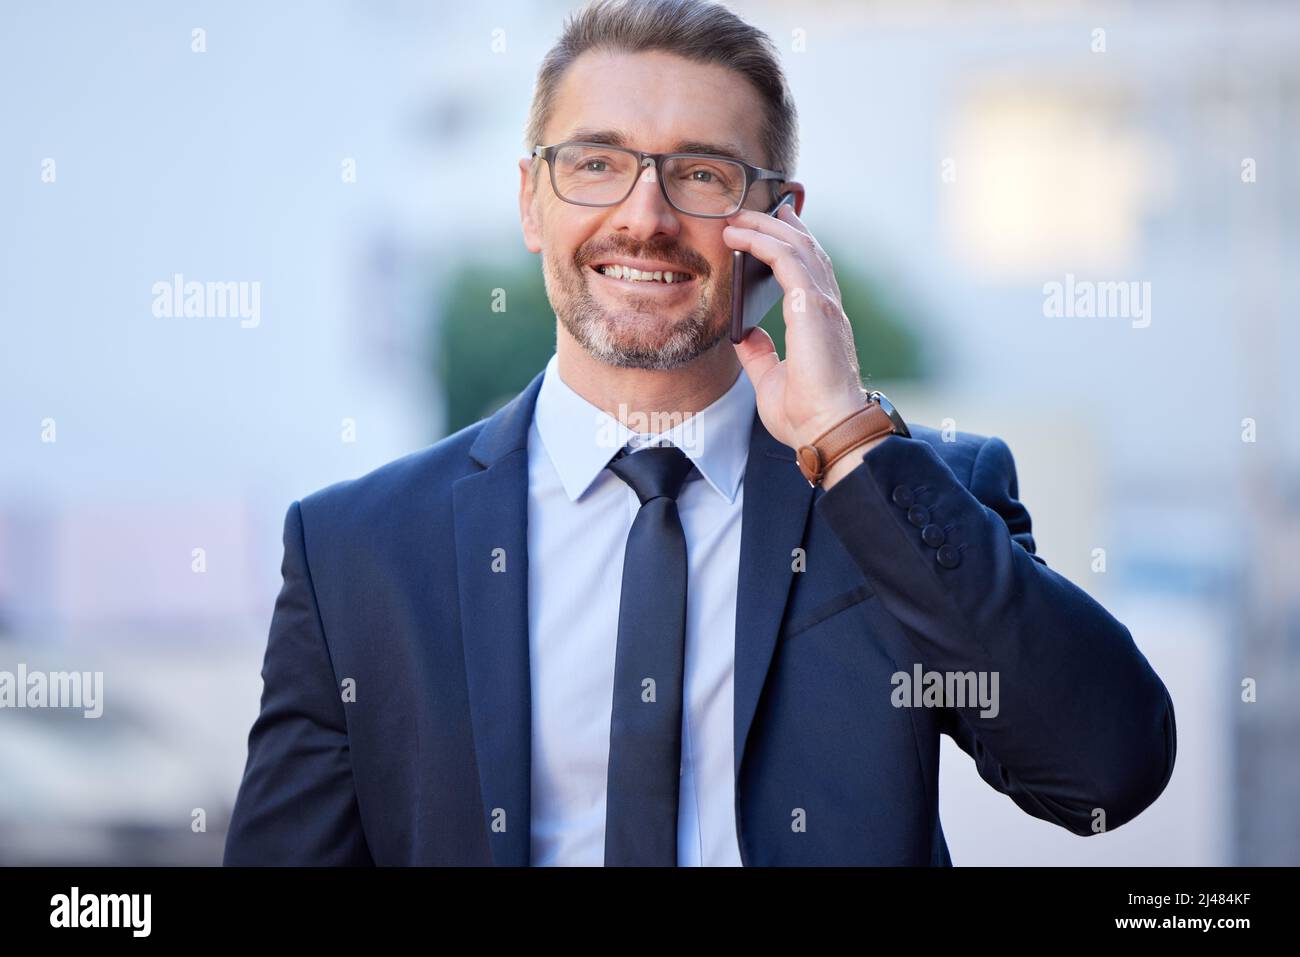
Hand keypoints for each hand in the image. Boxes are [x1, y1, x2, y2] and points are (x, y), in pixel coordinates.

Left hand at [723, 203, 870, 454]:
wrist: (826, 430)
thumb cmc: (806, 415)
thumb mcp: (770, 379)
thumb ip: (760, 353)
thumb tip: (746, 333)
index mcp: (819, 323)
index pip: (807, 271)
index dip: (788, 245)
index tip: (767, 228)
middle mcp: (825, 308)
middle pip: (805, 250)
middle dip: (777, 225)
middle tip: (748, 210)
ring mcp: (822, 305)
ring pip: (796, 247)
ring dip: (765, 227)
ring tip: (737, 216)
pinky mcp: (812, 307)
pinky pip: (786, 259)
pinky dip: (762, 242)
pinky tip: (740, 235)